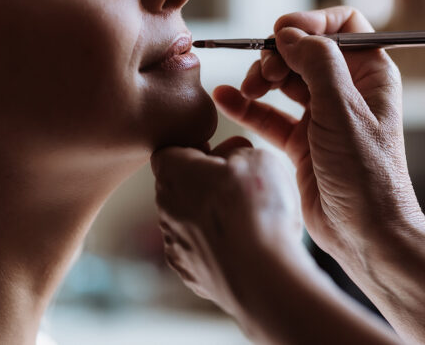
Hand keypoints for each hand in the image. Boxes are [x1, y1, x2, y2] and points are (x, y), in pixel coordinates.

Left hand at [151, 137, 303, 316]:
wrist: (260, 274)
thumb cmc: (256, 209)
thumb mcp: (257, 158)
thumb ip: (237, 151)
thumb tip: (232, 154)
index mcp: (174, 173)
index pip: (169, 152)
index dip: (194, 151)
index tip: (219, 157)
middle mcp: (165, 207)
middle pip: (178, 187)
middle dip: (204, 185)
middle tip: (239, 188)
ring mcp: (173, 243)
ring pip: (187, 221)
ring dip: (209, 218)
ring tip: (246, 222)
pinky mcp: (187, 272)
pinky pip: (198, 251)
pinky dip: (215, 247)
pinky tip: (243, 248)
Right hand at [213, 7, 422, 264]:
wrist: (364, 233)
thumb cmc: (366, 174)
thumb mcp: (342, 110)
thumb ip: (316, 63)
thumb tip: (288, 33)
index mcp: (369, 74)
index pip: (343, 25)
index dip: (311, 22)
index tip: (282, 33)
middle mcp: (346, 90)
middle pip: (304, 51)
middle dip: (278, 55)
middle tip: (265, 74)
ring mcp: (321, 116)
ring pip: (283, 82)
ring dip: (260, 79)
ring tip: (247, 90)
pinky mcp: (300, 141)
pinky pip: (268, 115)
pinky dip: (246, 106)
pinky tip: (224, 98)